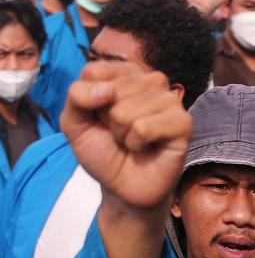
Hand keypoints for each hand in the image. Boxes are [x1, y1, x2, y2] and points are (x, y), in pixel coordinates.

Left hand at [62, 62, 192, 213]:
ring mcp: (169, 99)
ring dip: (121, 133)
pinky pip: (144, 128)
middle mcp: (149, 80)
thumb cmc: (101, 149)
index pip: (94, 71)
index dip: (87, 101)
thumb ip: (77, 96)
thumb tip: (106, 90)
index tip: (98, 116)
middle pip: (110, 90)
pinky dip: (135, 143)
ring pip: (125, 111)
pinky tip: (145, 147)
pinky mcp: (183, 121)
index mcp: (123, 73)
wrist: (121, 186)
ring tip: (131, 140)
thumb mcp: (74, 121)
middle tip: (118, 131)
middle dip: (106, 119)